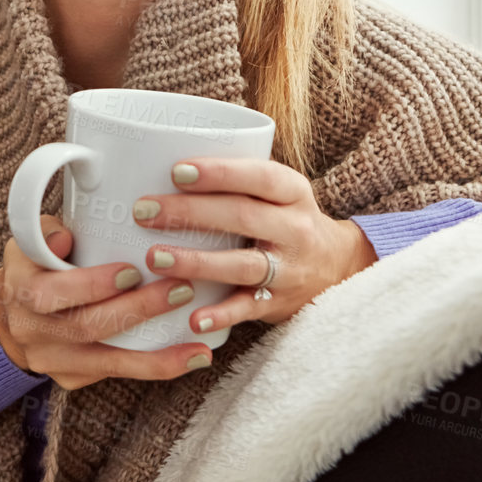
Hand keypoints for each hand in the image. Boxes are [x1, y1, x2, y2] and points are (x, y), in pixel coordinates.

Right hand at [0, 214, 216, 389]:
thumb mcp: (31, 240)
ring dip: (157, 355)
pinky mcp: (72, 378)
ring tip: (199, 347)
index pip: (51, 293)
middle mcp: (33, 331)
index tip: (132, 271)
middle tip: (181, 289)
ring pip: (107, 362)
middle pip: (87, 327)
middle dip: (137, 310)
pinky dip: (155, 367)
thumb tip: (68, 237)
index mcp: (21, 290)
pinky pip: (116, 374)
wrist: (13, 314)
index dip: (92, 285)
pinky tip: (191, 358)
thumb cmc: (34, 266)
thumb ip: (49, 231)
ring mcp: (53, 360)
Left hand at [131, 158, 376, 335]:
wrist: (338, 267)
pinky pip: (248, 310)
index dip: (219, 174)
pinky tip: (192, 318)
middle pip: (242, 216)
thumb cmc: (286, 219)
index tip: (176, 171)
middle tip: (144, 210)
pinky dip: (221, 315)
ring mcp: (289, 269)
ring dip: (196, 262)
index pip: (259, 177)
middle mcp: (295, 229)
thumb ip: (238, 181)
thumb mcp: (278, 193)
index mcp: (293, 192)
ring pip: (242, 264)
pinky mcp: (278, 304)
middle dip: (190, 212)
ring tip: (155, 257)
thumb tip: (162, 164)